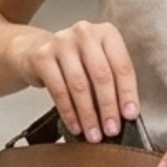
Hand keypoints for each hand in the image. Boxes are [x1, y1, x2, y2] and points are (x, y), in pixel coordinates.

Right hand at [9, 20, 139, 141]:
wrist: (36, 51)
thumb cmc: (77, 61)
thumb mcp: (99, 62)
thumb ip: (113, 81)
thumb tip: (125, 114)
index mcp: (107, 33)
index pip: (122, 65)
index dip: (127, 93)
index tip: (130, 115)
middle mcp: (84, 32)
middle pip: (101, 75)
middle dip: (108, 107)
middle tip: (111, 129)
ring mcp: (61, 42)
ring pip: (79, 85)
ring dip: (88, 114)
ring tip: (94, 134)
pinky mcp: (42, 56)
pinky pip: (59, 90)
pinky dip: (69, 113)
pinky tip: (76, 126)